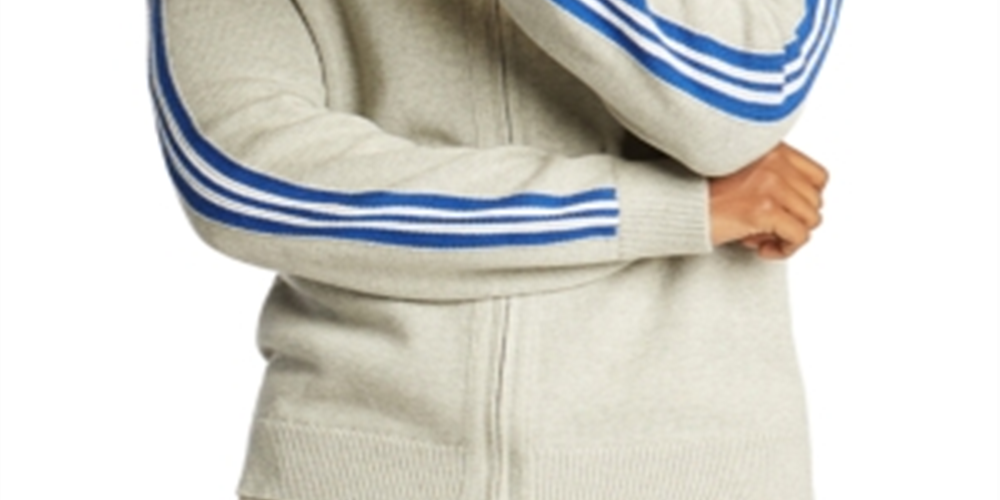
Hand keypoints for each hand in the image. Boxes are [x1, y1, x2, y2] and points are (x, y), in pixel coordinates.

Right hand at [708, 142, 827, 258]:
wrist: (674, 206)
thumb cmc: (701, 195)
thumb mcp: (744, 175)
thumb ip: (774, 180)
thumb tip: (802, 210)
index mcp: (772, 149)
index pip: (818, 177)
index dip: (804, 201)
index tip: (784, 214)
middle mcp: (775, 161)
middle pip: (815, 202)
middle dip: (793, 221)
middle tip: (765, 229)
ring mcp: (771, 184)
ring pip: (811, 220)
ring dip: (788, 236)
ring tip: (761, 238)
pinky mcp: (764, 209)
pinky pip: (799, 237)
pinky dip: (784, 249)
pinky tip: (761, 248)